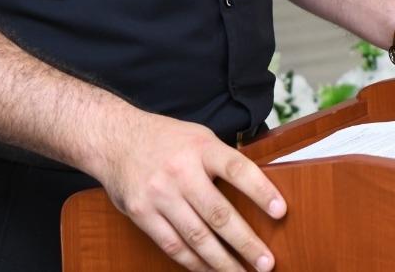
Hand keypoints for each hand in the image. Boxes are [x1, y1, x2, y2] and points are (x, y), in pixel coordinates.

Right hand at [95, 110, 286, 271]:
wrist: (113, 138)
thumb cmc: (164, 139)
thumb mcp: (197, 136)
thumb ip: (222, 160)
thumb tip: (258, 190)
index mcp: (201, 147)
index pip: (237, 168)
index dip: (261, 190)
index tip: (280, 211)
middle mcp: (181, 171)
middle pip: (219, 213)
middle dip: (245, 243)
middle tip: (267, 263)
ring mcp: (159, 194)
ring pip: (197, 236)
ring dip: (222, 262)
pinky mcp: (141, 213)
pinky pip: (172, 245)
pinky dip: (193, 263)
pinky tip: (210, 271)